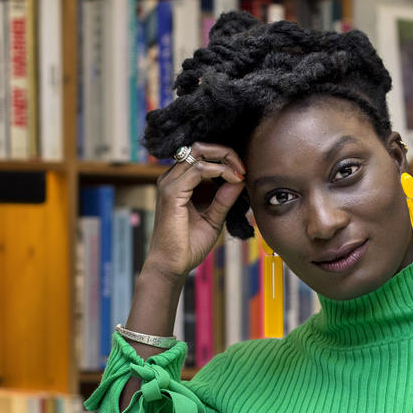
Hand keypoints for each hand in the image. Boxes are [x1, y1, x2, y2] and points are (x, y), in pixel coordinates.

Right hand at [144, 142, 246, 282]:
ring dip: (225, 160)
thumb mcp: (213, 219)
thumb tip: (240, 180)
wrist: (172, 265)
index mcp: (178, 182)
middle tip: (243, 167)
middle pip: (199, 147)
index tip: (243, 172)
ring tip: (241, 174)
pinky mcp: (171, 192)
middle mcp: (171, 178)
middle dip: (225, 152)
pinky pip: (198, 169)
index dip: (224, 158)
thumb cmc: (188, 245)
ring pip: (199, 152)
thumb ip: (224, 199)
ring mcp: (169, 183)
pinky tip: (233, 180)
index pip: (201, 155)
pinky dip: (219, 171)